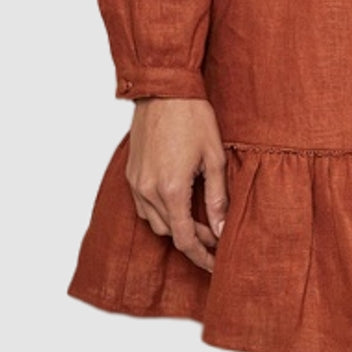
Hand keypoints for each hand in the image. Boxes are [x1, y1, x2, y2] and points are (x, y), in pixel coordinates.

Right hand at [125, 97, 228, 272]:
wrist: (163, 88)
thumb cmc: (192, 117)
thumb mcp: (214, 157)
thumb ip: (217, 197)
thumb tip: (221, 230)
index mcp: (171, 190)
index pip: (185, 239)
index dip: (202, 256)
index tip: (216, 264)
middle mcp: (148, 190)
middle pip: (170, 233)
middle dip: (194, 239)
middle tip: (216, 236)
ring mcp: (136, 182)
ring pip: (154, 221)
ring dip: (176, 226)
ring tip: (199, 220)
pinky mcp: (131, 172)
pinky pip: (144, 205)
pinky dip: (160, 211)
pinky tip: (177, 202)